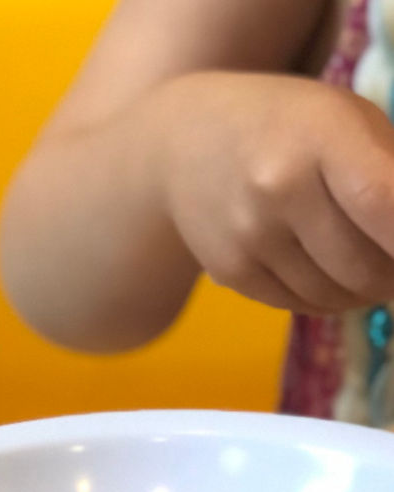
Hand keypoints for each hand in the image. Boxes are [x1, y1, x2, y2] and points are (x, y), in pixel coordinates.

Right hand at [158, 71, 393, 314]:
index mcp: (320, 134)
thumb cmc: (289, 125)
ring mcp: (249, 235)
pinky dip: (327, 299)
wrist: (186, 141)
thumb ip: (388, 173)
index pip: (383, 204)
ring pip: (333, 295)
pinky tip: (333, 278)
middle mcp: (279, 187)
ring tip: (370, 273)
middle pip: (362, 265)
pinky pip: (299, 303)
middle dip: (393, 277)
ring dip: (363, 293)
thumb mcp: (346, 120)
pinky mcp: (231, 271)